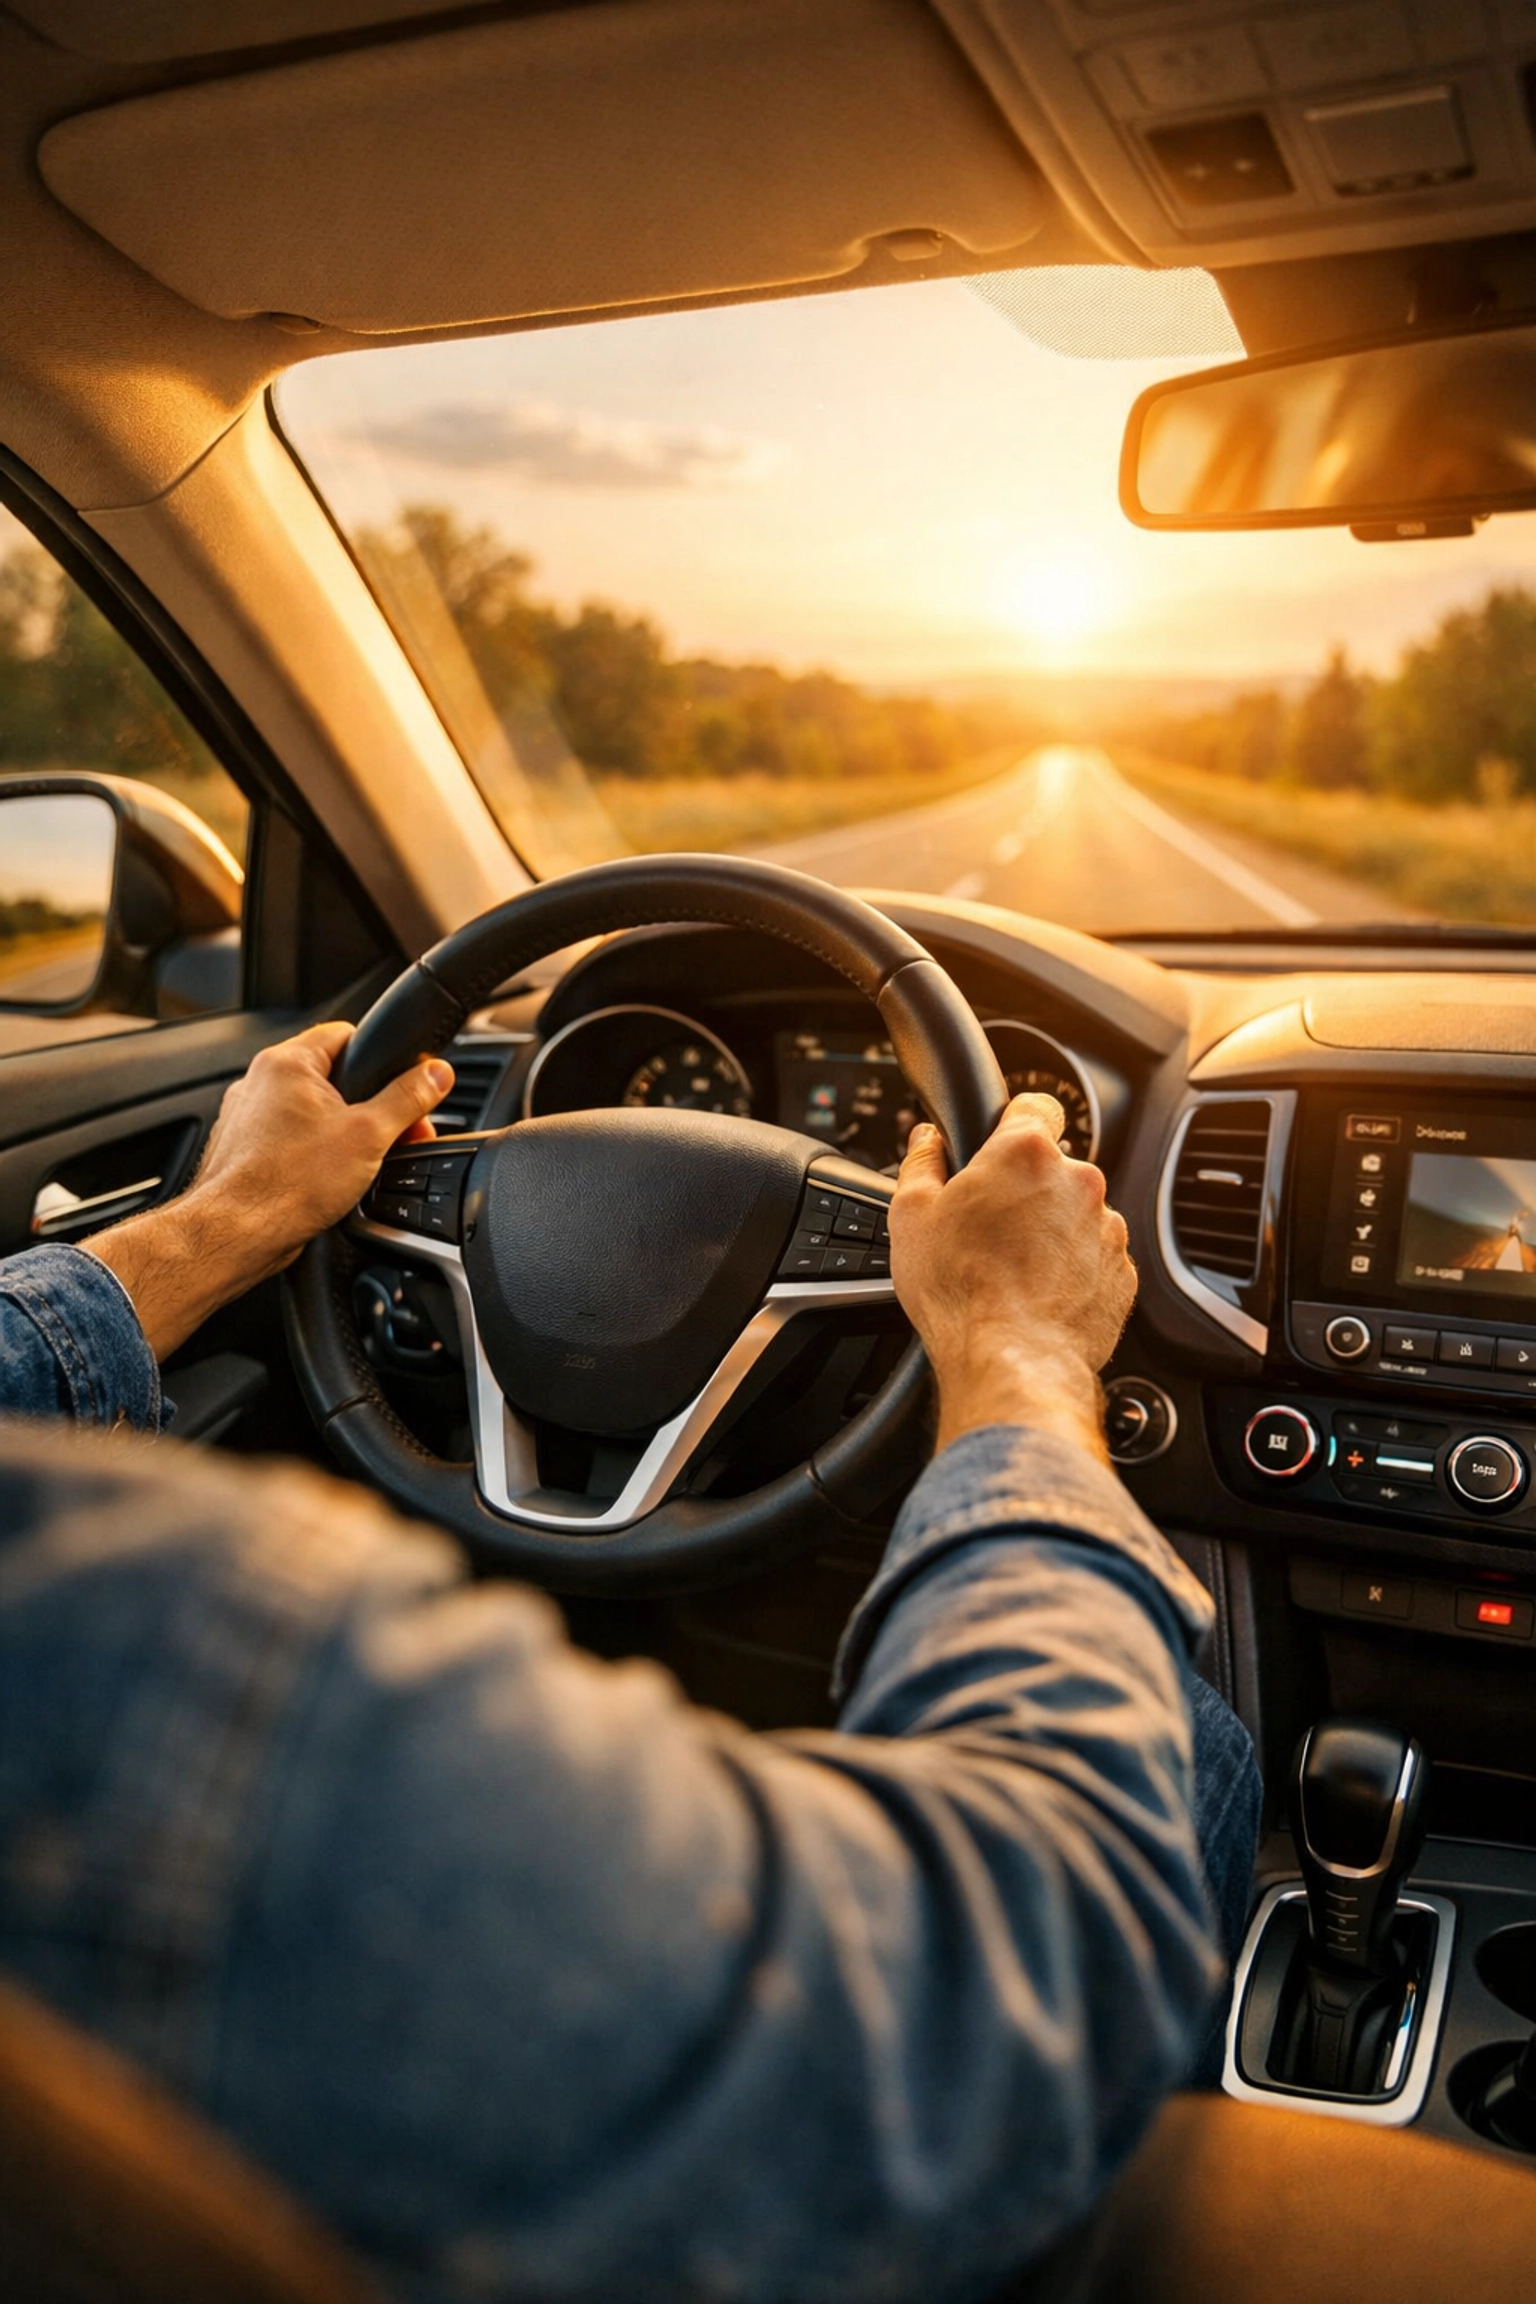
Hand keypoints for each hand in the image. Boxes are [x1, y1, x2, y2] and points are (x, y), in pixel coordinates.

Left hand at [86, 1023, 453, 1359]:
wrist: (238, 1234)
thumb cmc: (288, 1183)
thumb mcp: (369, 1135)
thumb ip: (408, 1098)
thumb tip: (436, 1073)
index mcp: (287, 1062)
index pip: (346, 1034)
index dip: (382, 1061)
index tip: (402, 1088)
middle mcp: (259, 1082)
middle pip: (332, 1077)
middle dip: (367, 1106)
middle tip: (390, 1136)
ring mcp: (246, 1116)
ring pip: (310, 1112)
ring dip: (340, 1132)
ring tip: (357, 1163)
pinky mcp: (243, 1149)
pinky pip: (289, 1139)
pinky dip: (311, 1154)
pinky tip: (326, 1181)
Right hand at [889, 1093, 1135, 1461]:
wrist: (1012, 1361)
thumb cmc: (960, 1291)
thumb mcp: (911, 1217)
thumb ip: (921, 1163)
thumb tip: (925, 1140)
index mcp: (1026, 1153)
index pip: (1035, 1104)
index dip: (1014, 1121)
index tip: (1000, 1143)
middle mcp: (1078, 1181)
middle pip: (1053, 1167)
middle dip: (1025, 1189)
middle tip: (989, 1227)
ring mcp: (1107, 1227)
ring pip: (1075, 1213)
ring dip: (1050, 1230)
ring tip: (1011, 1270)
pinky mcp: (1123, 1271)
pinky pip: (1094, 1256)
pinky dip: (1071, 1269)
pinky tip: (1036, 1294)